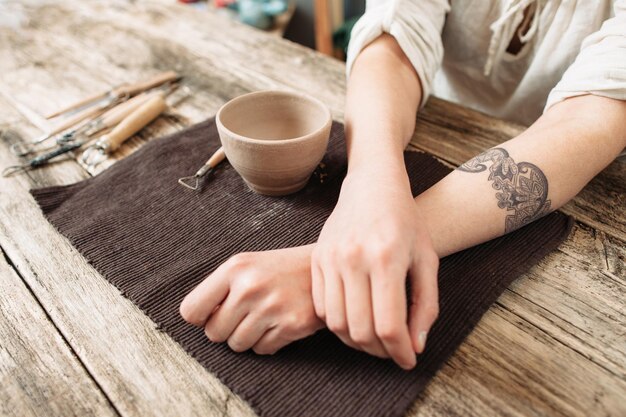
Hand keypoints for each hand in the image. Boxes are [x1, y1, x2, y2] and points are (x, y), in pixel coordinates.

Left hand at [179, 245, 323, 354]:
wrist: (322, 270)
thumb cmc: (276, 270)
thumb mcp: (246, 266)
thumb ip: (218, 289)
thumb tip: (196, 322)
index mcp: (235, 268)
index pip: (191, 310)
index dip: (200, 317)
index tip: (213, 313)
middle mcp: (251, 287)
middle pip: (214, 333)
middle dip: (226, 328)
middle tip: (244, 314)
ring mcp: (272, 307)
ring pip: (237, 345)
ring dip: (248, 337)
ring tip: (263, 317)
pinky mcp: (291, 324)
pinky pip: (262, 350)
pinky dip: (269, 342)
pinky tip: (279, 323)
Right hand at [311, 169, 439, 369]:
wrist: (372, 186)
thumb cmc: (406, 222)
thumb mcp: (427, 260)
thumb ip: (425, 305)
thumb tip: (415, 347)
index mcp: (386, 258)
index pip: (389, 325)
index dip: (400, 352)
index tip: (408, 360)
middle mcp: (353, 259)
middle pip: (360, 330)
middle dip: (379, 351)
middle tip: (393, 351)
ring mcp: (330, 258)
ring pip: (336, 324)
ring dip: (357, 342)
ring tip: (375, 340)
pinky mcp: (316, 259)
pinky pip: (321, 307)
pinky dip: (338, 324)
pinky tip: (356, 320)